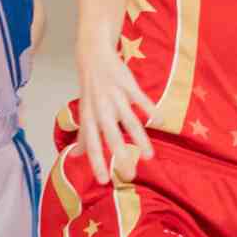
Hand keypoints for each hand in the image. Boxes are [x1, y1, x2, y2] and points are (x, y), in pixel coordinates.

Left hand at [76, 40, 155, 185]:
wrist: (93, 56)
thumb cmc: (90, 89)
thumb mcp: (84, 112)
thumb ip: (83, 136)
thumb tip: (76, 157)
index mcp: (89, 117)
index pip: (92, 143)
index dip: (96, 162)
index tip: (103, 181)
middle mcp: (101, 108)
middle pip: (111, 136)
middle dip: (121, 156)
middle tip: (131, 176)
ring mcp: (115, 96)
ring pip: (129, 120)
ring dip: (140, 139)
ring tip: (150, 157)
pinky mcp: (128, 84)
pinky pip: (140, 99)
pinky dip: (150, 109)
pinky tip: (160, 122)